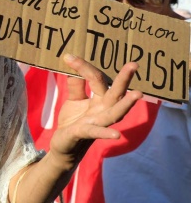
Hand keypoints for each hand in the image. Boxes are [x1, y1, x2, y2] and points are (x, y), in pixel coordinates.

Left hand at [49, 54, 141, 169]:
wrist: (64, 145)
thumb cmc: (73, 121)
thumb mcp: (74, 100)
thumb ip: (76, 85)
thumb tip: (73, 63)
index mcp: (100, 99)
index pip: (96, 79)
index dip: (84, 67)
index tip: (69, 56)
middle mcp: (103, 110)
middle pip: (115, 93)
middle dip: (124, 79)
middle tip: (134, 64)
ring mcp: (97, 123)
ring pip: (114, 113)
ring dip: (125, 104)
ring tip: (137, 94)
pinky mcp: (85, 134)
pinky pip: (96, 133)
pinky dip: (105, 134)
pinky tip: (116, 136)